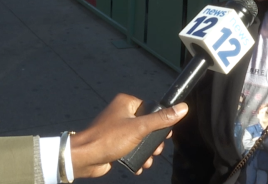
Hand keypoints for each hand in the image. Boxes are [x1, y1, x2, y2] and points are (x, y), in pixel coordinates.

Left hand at [70, 93, 187, 177]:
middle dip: (153, 141)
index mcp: (126, 103)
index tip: (165, 135)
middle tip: (157, 150)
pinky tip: (139, 165)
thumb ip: (161, 119)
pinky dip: (136, 156)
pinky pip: (131, 148)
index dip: (159, 122)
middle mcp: (121, 113)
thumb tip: (182, 108)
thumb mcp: (139, 128)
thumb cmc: (108, 139)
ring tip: (148, 160)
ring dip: (146, 151)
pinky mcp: (114, 143)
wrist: (85, 158)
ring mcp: (117, 129)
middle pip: (147, 125)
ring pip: (140, 138)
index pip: (150, 108)